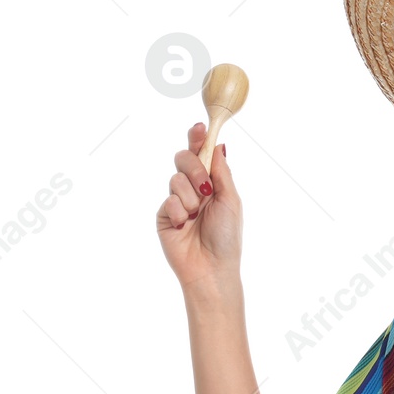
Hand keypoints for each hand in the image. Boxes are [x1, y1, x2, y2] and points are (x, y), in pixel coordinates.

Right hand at [157, 122, 241, 287]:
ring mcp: (177, 202)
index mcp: (212, 184)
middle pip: (183, 159)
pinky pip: (168, 201)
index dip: (198, 139)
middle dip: (194, 168)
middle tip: (205, 188)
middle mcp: (194, 190)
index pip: (201, 155)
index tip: (200, 126)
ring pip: (175, 179)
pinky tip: (184, 226)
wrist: (211, 266)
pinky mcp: (163, 215)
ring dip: (190, 196)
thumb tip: (219, 145)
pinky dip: (179, 213)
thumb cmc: (227, 236)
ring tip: (196, 215)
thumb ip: (221, 173)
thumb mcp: (230, 200)